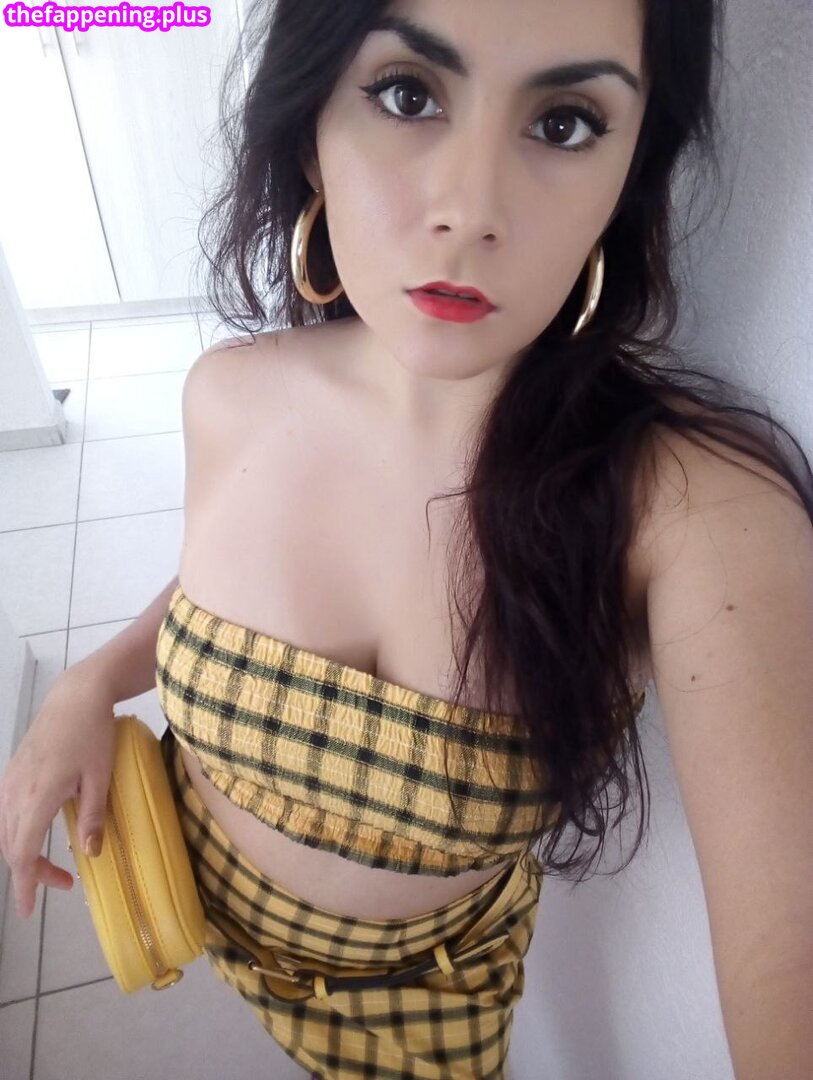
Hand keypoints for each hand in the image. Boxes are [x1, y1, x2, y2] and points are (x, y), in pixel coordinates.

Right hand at [0, 670, 116, 918]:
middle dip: (30, 872)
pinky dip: (15, 831)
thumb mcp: (100, 777)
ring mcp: (10, 780)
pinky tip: (35, 832)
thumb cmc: (93, 734)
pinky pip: (5, 812)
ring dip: (22, 852)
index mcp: (37, 798)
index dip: (25, 885)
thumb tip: (91, 854)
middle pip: (11, 847)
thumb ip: (94, 817)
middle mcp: (15, 792)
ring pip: (4, 830)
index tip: (28, 911)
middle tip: (62, 882)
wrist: (76, 695)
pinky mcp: (12, 770)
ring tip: (50, 864)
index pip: (22, 854)